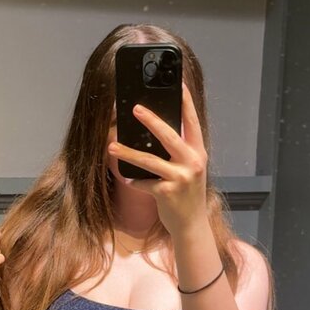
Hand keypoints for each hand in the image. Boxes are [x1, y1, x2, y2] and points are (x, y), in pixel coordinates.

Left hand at [107, 82, 207, 236]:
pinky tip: (126, 179)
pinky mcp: (167, 193)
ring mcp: (181, 178)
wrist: (192, 225)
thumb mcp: (189, 169)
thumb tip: (157, 130)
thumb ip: (180, 151)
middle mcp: (193, 162)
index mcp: (198, 152)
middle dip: (151, 120)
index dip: (186, 102)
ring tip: (111, 145)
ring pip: (150, 160)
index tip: (179, 84)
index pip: (193, 122)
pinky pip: (144, 182)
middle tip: (134, 108)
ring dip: (128, 152)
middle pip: (169, 136)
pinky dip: (134, 181)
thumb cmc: (187, 194)